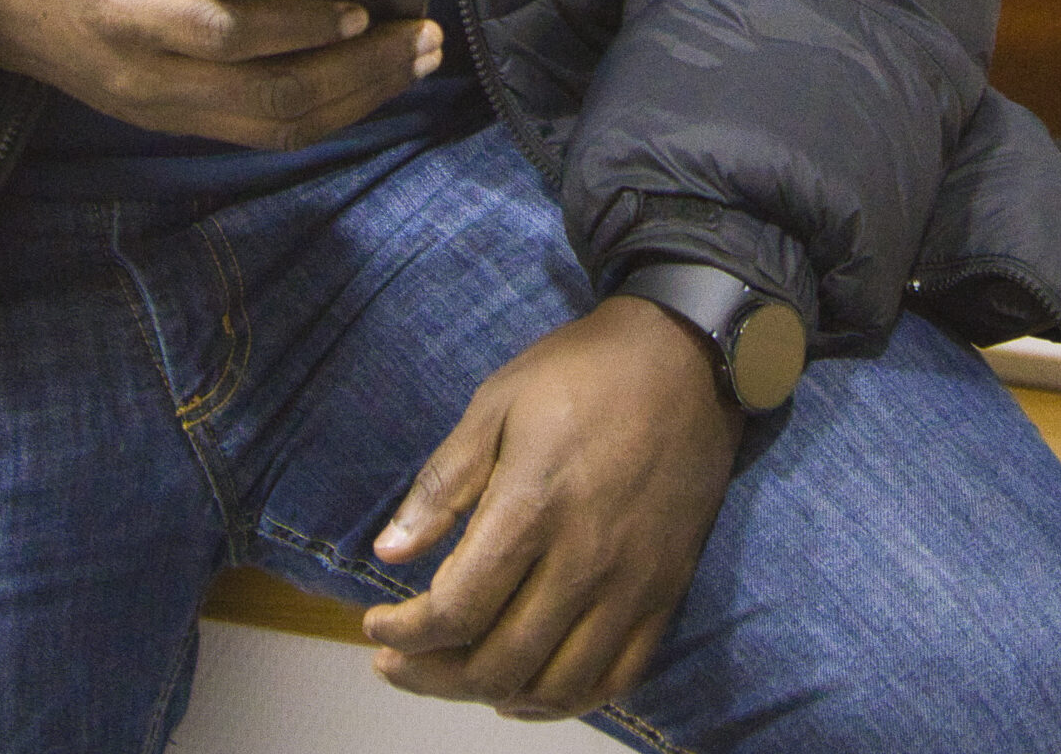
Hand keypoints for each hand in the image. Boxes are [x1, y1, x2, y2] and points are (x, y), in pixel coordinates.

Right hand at [0, 0, 439, 146]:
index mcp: (126, 13)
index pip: (223, 37)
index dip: (295, 29)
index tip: (359, 7)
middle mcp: (147, 79)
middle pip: (267, 98)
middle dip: (357, 71)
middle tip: (423, 38)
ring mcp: (161, 111)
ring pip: (273, 126)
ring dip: (355, 98)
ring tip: (417, 59)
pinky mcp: (173, 121)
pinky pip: (259, 130)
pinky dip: (324, 112)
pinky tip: (369, 80)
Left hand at [362, 294, 742, 717]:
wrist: (683, 359)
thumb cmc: (580, 373)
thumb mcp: (497, 403)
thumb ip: (444, 483)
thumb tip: (389, 552)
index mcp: (534, 505)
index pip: (457, 609)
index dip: (405, 634)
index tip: (376, 628)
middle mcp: (585, 557)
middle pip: (499, 661)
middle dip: (432, 675)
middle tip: (399, 662)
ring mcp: (632, 583)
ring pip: (554, 684)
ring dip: (492, 694)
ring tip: (454, 676)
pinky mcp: (665, 591)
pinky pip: (614, 677)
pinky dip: (563, 700)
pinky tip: (526, 689)